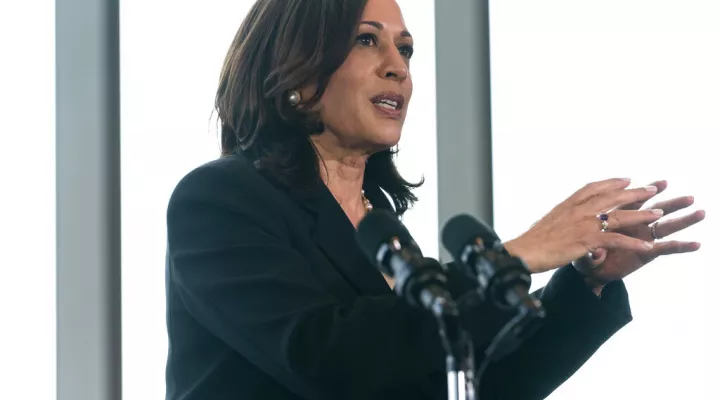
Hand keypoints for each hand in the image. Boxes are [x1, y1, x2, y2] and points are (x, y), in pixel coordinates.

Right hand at [503, 178, 663, 273]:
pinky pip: (616, 240)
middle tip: (652, 188)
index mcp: (567, 204)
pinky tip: (646, 245)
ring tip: (659, 213)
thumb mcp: (547, 223)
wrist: (524, 251)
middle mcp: (578, 210)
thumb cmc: (531, 242)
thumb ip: (560, 219)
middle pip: (612, 197)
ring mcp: (584, 224)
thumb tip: (562, 220)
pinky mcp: (587, 240)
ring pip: (619, 216)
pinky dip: (633, 243)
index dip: (611, 182)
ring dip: (641, 214)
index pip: (593, 188)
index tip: (626, 179)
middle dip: (634, 192)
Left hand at [573, 180, 704, 289]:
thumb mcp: (582, 250)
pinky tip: (696, 244)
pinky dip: (680, 247)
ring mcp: (641, 238)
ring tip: (699, 212)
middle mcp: (632, 225)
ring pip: (664, 226)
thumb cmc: (583, 253)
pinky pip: (664, 249)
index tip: (662, 183)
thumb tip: (596, 252)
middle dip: (671, 202)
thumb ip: (590, 249)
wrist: (587, 272)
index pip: (632, 201)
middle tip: (688, 196)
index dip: (647, 193)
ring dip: (682, 219)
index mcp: (617, 216)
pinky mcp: (645, 254)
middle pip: (653, 210)